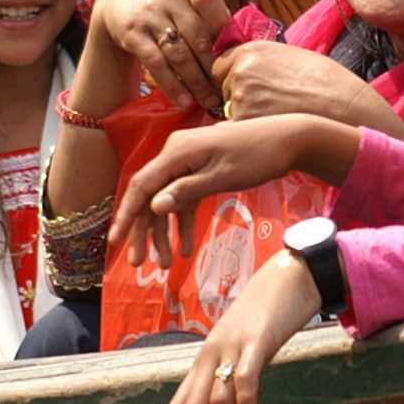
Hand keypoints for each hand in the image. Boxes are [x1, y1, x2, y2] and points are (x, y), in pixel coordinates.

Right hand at [90, 0, 230, 109]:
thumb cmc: (168, 2)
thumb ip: (213, 14)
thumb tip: (241, 45)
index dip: (222, 23)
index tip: (235, 49)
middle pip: (198, 37)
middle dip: (215, 67)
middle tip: (228, 89)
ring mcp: (149, 16)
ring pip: (178, 54)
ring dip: (197, 82)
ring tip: (210, 101)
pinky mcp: (133, 35)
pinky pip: (156, 64)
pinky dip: (172, 85)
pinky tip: (185, 100)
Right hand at [107, 115, 321, 267]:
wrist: (289, 139)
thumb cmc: (258, 156)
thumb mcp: (223, 176)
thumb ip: (187, 190)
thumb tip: (154, 206)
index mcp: (177, 152)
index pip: (141, 186)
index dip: (126, 215)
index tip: (115, 242)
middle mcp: (176, 153)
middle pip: (151, 196)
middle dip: (144, 232)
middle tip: (138, 264)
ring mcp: (189, 161)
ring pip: (167, 200)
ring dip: (165, 232)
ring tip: (165, 265)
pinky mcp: (202, 168)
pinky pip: (185, 198)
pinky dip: (185, 222)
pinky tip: (187, 249)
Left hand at [166, 254, 322, 403]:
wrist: (291, 275)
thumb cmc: (268, 316)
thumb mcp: (242, 348)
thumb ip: (231, 375)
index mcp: (204, 359)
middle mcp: (209, 354)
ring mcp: (231, 346)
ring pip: (216, 400)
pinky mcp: (256, 339)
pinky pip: (244, 375)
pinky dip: (243, 402)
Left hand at [214, 41, 390, 127]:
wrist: (343, 107)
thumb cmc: (327, 82)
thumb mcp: (292, 55)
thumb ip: (263, 61)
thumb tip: (247, 68)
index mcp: (251, 50)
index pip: (220, 66)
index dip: (233, 78)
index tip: (252, 89)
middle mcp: (240, 70)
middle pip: (225, 89)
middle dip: (239, 98)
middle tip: (270, 105)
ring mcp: (240, 98)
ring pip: (230, 111)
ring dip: (246, 116)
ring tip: (278, 117)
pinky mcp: (244, 123)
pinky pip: (237, 130)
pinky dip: (251, 133)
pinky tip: (275, 130)